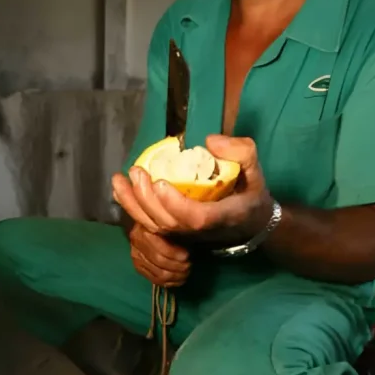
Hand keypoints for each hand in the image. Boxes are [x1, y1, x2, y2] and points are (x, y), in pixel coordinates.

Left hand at [112, 135, 273, 244]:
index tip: (161, 182)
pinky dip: (133, 208)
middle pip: (168, 223)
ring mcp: (185, 233)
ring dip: (133, 204)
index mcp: (223, 215)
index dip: (176, 204)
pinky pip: (150, 225)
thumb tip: (210, 142)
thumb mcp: (256, 169)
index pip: (196, 217)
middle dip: (147, 200)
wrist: (249, 223)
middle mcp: (200, 229)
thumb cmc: (250, 192)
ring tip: (119, 180)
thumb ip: (241, 152)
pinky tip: (120, 190)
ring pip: (155, 227)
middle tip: (136, 172)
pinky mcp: (175, 230)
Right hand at [129, 222, 190, 286]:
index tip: (188, 255)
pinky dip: (169, 283)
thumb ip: (179, 232)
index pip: (159, 248)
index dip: (175, 254)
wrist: (151, 228)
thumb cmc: (166, 226)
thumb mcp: (173, 225)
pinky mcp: (139, 268)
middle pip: (159, 262)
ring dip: (176, 276)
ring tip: (186, 272)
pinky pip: (155, 280)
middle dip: (178, 266)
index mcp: (145, 231)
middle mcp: (137, 244)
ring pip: (158, 274)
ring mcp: (136, 258)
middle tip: (189, 265)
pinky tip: (178, 280)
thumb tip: (192, 240)